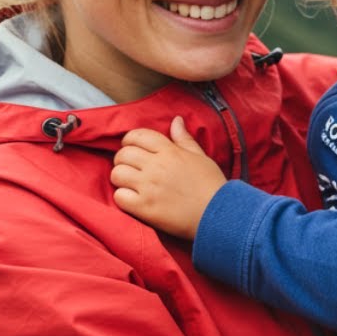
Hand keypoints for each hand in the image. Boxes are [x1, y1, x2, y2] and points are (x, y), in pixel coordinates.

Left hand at [111, 116, 227, 239]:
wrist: (219, 215)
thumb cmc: (212, 185)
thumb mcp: (200, 157)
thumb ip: (184, 139)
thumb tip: (176, 120)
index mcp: (170, 151)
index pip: (137, 136)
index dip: (130, 141)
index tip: (132, 149)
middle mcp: (157, 166)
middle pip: (123, 154)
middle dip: (123, 160)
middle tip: (130, 169)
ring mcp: (149, 187)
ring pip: (117, 174)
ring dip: (120, 179)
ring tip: (129, 185)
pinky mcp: (145, 208)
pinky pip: (119, 197)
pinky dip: (123, 198)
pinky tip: (133, 200)